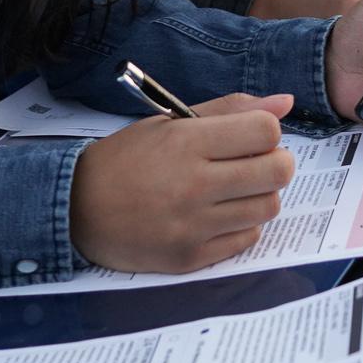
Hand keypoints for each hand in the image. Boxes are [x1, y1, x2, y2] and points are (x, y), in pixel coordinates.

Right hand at [68, 93, 295, 273]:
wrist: (77, 209)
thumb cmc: (126, 159)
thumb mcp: (170, 120)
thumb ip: (229, 110)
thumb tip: (285, 104)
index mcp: (186, 143)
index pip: (265, 131)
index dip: (266, 131)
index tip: (251, 136)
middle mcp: (193, 185)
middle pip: (278, 171)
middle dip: (275, 162)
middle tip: (254, 163)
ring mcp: (193, 226)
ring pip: (268, 208)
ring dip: (260, 195)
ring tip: (233, 189)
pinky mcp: (190, 258)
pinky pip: (246, 239)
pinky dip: (242, 225)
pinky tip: (218, 214)